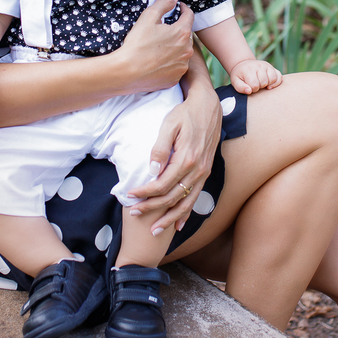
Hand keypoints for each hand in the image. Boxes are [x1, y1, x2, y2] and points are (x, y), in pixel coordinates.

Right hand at [116, 0, 194, 93]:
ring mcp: (182, 66)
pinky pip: (176, 66)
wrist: (127, 72)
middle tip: (162, 30)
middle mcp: (187, 50)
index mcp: (182, 33)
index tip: (179, 8)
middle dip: (177, 30)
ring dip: (175, 47)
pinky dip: (170, 62)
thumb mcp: (148, 17)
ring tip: (158, 47)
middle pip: (186, 35)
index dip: (183, 9)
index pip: (189, 16)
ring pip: (182, 51)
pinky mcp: (175, 78)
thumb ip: (164, 3)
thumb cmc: (137, 44)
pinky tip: (157, 60)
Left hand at [126, 85, 221, 235]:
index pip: (161, 184)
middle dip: (151, 208)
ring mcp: (203, 173)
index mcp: (186, 159)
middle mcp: (197, 170)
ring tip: (154, 230)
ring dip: (169, 218)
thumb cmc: (185, 114)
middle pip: (171, 198)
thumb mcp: (169, 125)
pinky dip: (187, 213)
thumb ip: (160, 148)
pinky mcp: (205, 173)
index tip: (130, 195)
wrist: (208, 107)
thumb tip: (152, 170)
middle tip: (134, 213)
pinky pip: (196, 198)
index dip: (144, 193)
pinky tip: (178, 224)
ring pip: (185, 203)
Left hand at [229, 59, 282, 94]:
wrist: (244, 64)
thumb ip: (240, 87)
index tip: (249, 87)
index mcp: (249, 70)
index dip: (252, 89)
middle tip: (255, 85)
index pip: (255, 85)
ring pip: (273, 79)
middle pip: (264, 82)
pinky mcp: (272, 67)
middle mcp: (259, 66)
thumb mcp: (235, 81)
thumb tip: (249, 91)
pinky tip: (270, 85)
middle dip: (260, 87)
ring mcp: (267, 66)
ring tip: (261, 84)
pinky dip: (276, 83)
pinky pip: (279, 76)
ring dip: (268, 85)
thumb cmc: (240, 75)